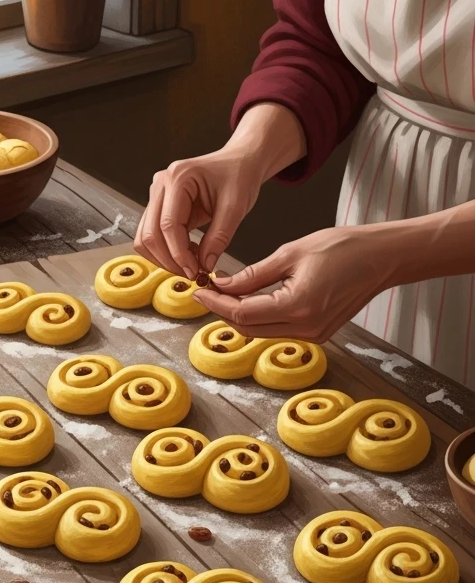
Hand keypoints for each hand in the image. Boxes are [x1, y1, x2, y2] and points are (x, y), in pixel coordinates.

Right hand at [134, 148, 263, 278]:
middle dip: (169, 260)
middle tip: (192, 274)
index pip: (168, 225)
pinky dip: (166, 250)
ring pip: (145, 237)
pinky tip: (188, 253)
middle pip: (150, 233)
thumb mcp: (236, 207)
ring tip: (191, 264)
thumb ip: (219, 237)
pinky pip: (153, 234)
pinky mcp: (160, 204)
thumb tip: (205, 265)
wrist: (240, 162)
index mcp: (178, 178)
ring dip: (164, 257)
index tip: (196, 271)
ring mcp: (157, 194)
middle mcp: (161, 184)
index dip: (179, 254)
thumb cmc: (239, 176)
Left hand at [192, 226, 395, 342]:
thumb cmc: (343, 247)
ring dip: (241, 315)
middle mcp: (306, 328)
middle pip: (249, 329)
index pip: (242, 314)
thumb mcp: (291, 253)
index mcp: (298, 307)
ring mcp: (315, 334)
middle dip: (224, 310)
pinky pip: (279, 329)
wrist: (383, 257)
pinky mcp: (319, 333)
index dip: (216, 303)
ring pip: (262, 332)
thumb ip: (254, 274)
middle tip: (207, 289)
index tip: (200, 289)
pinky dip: (261, 316)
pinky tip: (251, 298)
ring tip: (226, 291)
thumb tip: (223, 284)